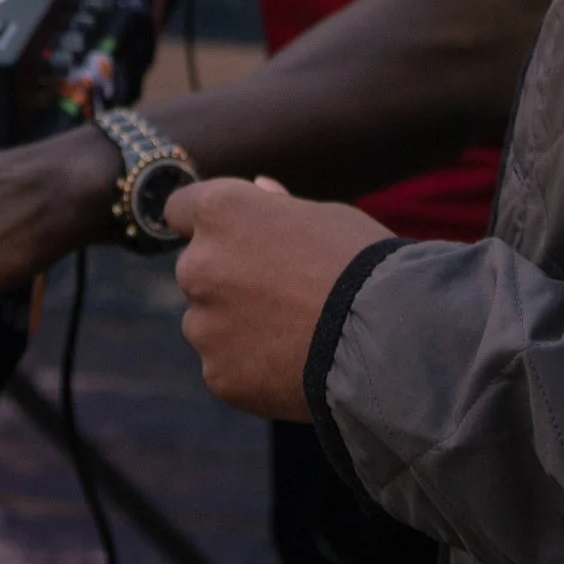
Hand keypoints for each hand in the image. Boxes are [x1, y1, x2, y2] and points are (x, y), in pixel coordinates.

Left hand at [169, 175, 383, 419]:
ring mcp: (203, 325)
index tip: (229, 237)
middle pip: (196, 269)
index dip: (204, 223)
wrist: (384, 341)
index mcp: (220, 212)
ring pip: (208, 322)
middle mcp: (198, 264)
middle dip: (226, 278)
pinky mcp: (217, 375)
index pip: (179, 209)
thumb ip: (278, 208)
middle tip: (282, 293)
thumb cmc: (361, 265)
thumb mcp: (325, 217)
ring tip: (294, 334)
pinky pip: (225, 366)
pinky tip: (292, 365)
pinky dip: (250, 367)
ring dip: (236, 326)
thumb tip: (259, 189)